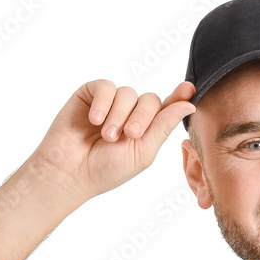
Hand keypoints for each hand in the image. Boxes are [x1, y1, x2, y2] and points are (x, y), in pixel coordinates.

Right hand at [34, 79, 195, 201]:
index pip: (167, 108)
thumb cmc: (106, 170)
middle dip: (142, 118)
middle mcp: (130, 113)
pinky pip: (106, 87)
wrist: (70, 172)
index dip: (179, 97)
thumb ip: (163, 126)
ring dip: (119, 115)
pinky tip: (94, 120)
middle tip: (129, 136)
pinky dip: (103, 103)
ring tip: (107, 136)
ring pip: (128, 93)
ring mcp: (111, 103)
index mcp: (147, 128)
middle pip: (150, 99)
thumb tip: (188, 105)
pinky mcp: (90, 94)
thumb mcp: (142, 152)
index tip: (189, 89)